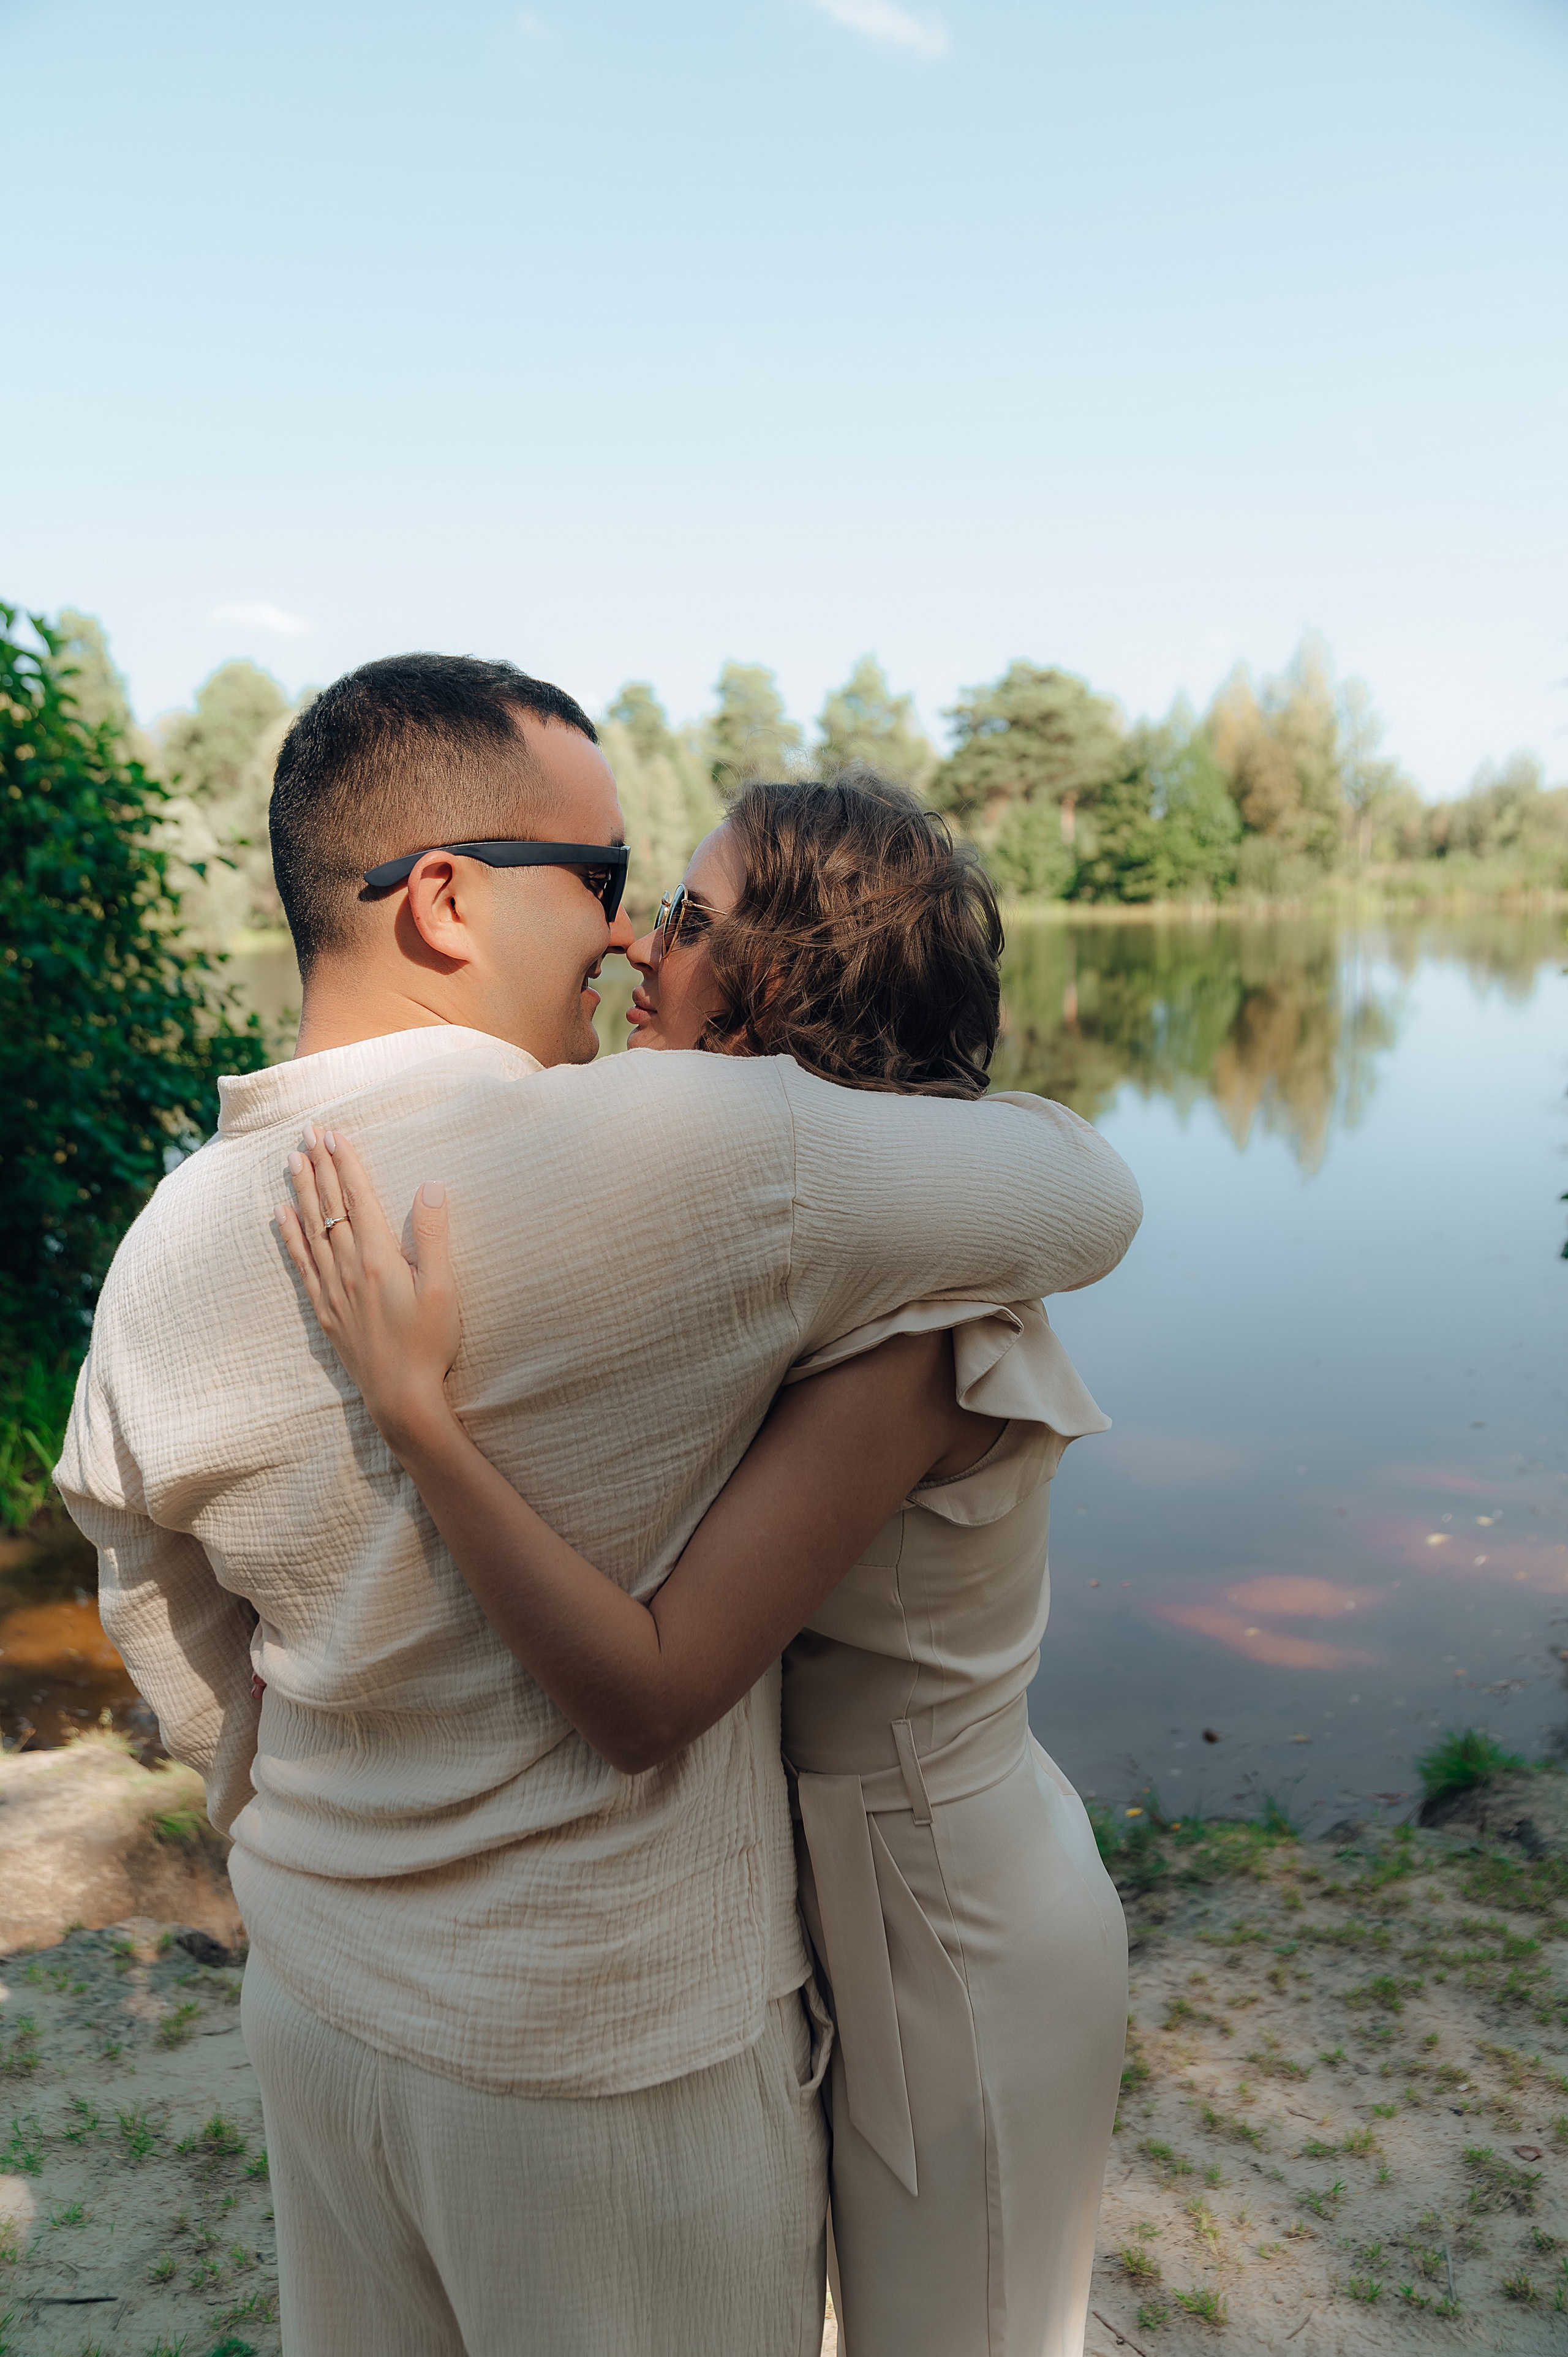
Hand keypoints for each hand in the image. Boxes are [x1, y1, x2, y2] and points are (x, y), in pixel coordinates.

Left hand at [275, 1126, 460, 1445]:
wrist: (400, 1396)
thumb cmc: (429, 1343)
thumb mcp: (443, 1289)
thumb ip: (432, 1236)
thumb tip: (430, 1186)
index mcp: (378, 1257)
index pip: (358, 1198)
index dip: (346, 1163)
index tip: (334, 1133)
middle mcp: (348, 1267)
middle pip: (330, 1206)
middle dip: (319, 1166)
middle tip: (308, 1131)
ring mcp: (332, 1288)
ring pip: (311, 1228)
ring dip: (301, 1191)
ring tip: (292, 1160)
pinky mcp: (325, 1308)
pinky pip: (301, 1262)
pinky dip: (289, 1235)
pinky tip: (280, 1214)